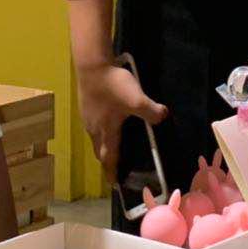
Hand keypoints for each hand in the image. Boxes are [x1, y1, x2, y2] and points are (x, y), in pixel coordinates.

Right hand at [76, 61, 167, 181]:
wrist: (91, 65)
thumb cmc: (113, 86)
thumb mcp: (136, 99)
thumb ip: (151, 111)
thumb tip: (163, 117)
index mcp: (106, 131)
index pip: (108, 157)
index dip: (111, 171)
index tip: (113, 183)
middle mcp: (93, 128)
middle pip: (99, 150)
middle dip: (106, 160)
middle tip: (115, 166)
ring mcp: (86, 116)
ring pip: (94, 137)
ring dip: (102, 144)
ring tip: (111, 144)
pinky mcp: (84, 104)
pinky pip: (92, 124)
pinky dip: (99, 130)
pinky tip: (106, 120)